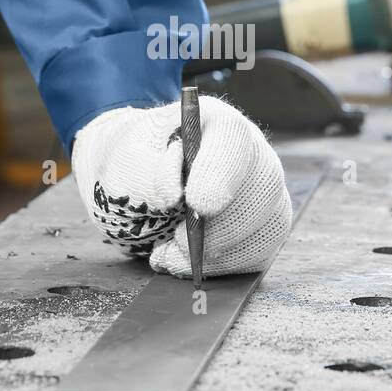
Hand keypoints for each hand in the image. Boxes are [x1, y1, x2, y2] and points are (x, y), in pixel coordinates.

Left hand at [71, 97, 291, 278]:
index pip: (232, 138)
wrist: (138, 185)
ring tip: (171, 254)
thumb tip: (174, 195)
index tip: (198, 205)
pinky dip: (222, 268)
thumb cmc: (134, 166)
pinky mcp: (262, 226)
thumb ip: (142, 172)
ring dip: (220, 253)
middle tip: (177, 242)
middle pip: (262, 185)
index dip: (220, 172)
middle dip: (222, 226)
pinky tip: (185, 263)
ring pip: (269, 223)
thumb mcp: (122, 162)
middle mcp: (248, 152)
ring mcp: (261, 190)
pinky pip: (261, 252)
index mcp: (213, 122)